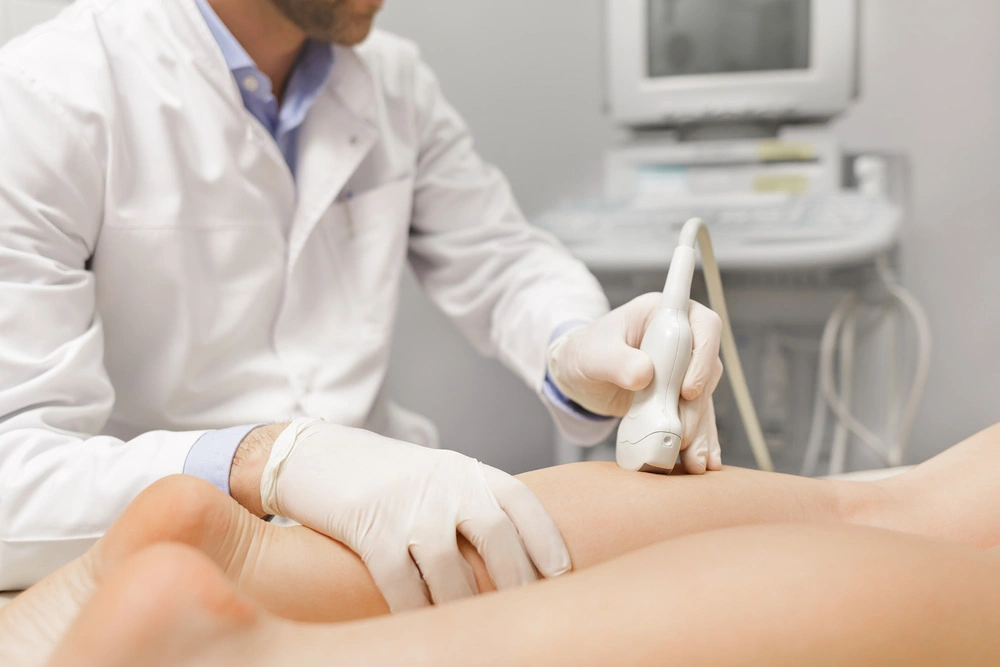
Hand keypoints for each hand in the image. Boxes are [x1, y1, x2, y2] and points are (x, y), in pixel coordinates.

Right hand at [251, 420, 570, 610]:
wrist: (314, 455)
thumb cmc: (380, 475)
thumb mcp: (435, 476)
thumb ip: (470, 505)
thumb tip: (506, 560)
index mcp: (466, 472)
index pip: (520, 501)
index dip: (546, 539)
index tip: (561, 573)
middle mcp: (445, 485)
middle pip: (496, 538)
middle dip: (515, 582)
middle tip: (523, 614)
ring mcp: (409, 507)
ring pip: (451, 572)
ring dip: (465, 608)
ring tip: (475, 630)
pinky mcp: (371, 529)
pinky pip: (402, 584)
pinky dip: (415, 611)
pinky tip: (422, 625)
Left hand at [547, 293, 723, 472]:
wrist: (580, 376)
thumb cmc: (586, 353)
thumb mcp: (594, 354)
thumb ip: (616, 360)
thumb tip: (643, 374)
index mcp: (665, 315)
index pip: (702, 325)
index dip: (703, 355)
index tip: (687, 389)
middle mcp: (682, 340)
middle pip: (707, 370)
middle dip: (697, 407)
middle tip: (681, 434)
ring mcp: (683, 370)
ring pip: (704, 400)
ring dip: (701, 431)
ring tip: (694, 462)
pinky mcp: (679, 397)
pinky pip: (695, 418)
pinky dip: (697, 440)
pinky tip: (701, 462)